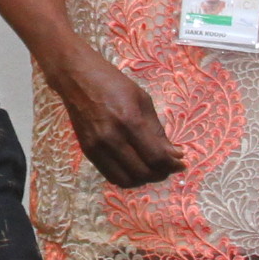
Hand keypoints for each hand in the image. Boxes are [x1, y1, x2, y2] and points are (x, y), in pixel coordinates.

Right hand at [48, 44, 183, 186]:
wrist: (77, 79)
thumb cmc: (114, 84)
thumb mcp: (142, 100)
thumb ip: (157, 130)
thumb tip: (174, 154)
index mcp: (129, 121)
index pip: (155, 157)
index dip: (171, 165)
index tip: (180, 162)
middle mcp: (112, 138)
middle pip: (142, 173)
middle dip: (161, 174)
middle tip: (168, 167)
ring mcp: (97, 147)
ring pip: (126, 180)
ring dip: (143, 179)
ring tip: (152, 169)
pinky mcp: (87, 151)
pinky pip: (110, 175)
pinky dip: (126, 177)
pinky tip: (134, 167)